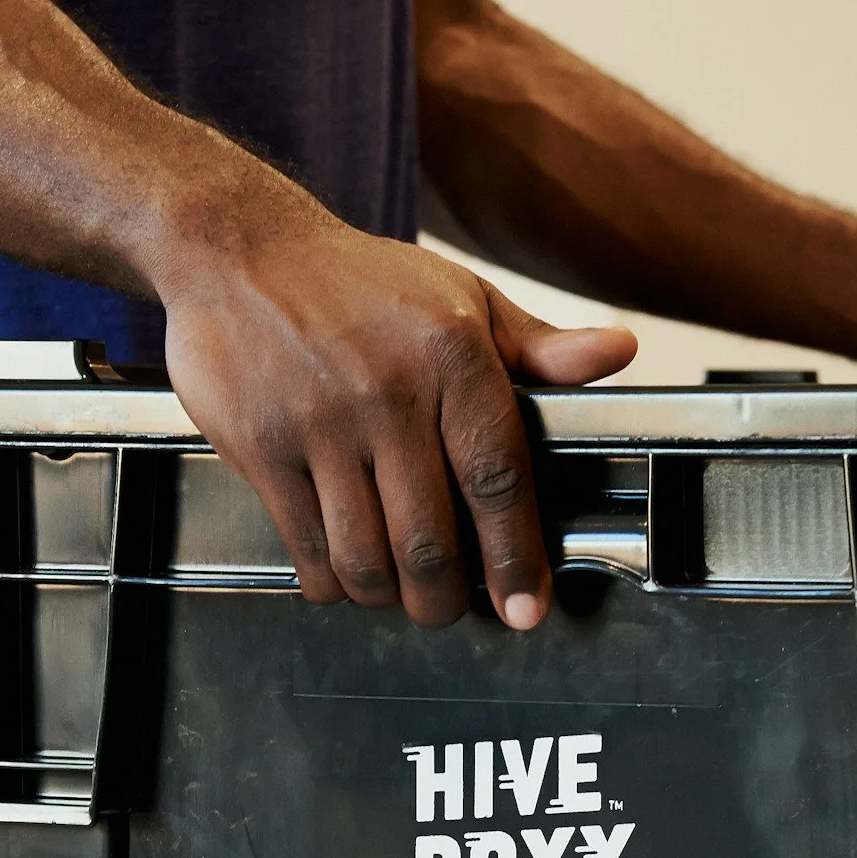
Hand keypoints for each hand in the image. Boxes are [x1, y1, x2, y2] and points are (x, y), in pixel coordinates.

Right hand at [153, 204, 635, 630]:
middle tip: (447, 607)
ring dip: (387, 597)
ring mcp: (320, 424)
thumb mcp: (462, 296)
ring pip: (366, 556)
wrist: (239, 249)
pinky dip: (329, 581)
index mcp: (452, 355)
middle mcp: (389, 393)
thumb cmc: (360, 281)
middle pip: (430, 540)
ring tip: (397, 594)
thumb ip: (539, 345)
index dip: (516, 558)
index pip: (497, 479)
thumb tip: (618, 354)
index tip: (527, 608)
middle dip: (444, 598)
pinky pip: (305, 546)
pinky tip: (341, 576)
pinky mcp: (262, 448)